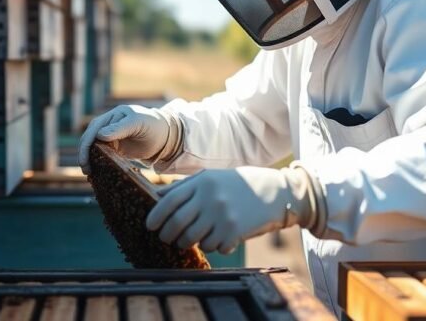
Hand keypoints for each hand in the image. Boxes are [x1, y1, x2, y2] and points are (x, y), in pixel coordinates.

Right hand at [77, 105, 180, 173]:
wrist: (165, 136)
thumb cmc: (154, 126)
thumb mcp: (138, 124)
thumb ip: (120, 128)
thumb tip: (99, 134)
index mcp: (114, 115)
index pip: (95, 128)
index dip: (87, 142)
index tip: (85, 158)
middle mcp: (110, 124)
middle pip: (90, 137)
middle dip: (85, 152)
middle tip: (86, 169)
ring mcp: (112, 136)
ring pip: (94, 146)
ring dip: (89, 158)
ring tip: (88, 172)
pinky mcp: (116, 147)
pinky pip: (102, 154)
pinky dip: (97, 162)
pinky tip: (96, 171)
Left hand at [145, 167, 307, 254]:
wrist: (275, 192)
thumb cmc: (238, 185)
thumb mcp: (211, 177)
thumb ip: (184, 187)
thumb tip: (156, 196)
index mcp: (201, 182)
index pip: (168, 201)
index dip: (155, 216)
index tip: (150, 225)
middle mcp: (209, 198)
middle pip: (176, 224)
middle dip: (167, 235)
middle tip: (166, 237)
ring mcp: (221, 215)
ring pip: (191, 239)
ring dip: (187, 242)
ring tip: (191, 238)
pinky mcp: (233, 232)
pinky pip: (212, 247)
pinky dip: (212, 245)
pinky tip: (218, 237)